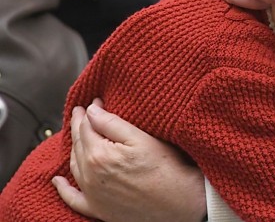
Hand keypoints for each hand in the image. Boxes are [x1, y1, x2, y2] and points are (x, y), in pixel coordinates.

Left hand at [53, 100, 206, 221]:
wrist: (180, 203)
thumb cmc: (167, 169)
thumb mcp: (141, 138)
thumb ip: (112, 123)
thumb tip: (91, 110)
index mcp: (99, 154)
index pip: (86, 127)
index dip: (89, 111)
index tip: (94, 101)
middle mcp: (90, 175)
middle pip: (78, 144)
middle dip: (78, 126)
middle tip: (81, 112)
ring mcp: (92, 194)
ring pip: (75, 166)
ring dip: (73, 148)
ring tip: (78, 135)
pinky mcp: (98, 209)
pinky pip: (73, 199)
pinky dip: (63, 189)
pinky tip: (58, 181)